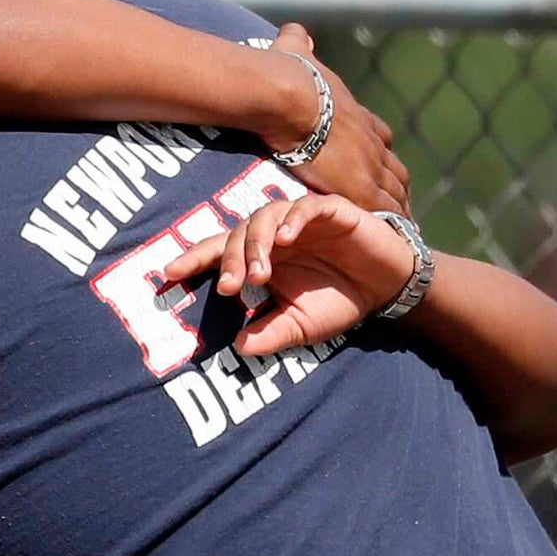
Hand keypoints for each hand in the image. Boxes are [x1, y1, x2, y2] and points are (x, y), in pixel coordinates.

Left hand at [153, 192, 417, 355]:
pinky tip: (287, 239)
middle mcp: (275, 234)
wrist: (386, 287)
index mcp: (262, 258)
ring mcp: (299, 220)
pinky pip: (304, 207)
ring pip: (265, 216)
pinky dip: (292, 220)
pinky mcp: (329, 210)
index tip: (169, 274)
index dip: (194, 259)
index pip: (220, 252)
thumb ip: (271, 334)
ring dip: (257, 243)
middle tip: (232, 287)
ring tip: (260, 273)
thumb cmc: (339, 301)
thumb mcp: (301, 326)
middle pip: (238, 233)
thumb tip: (239, 348)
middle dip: (230, 260)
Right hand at [261, 25, 408, 215]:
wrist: (290, 96)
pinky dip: (394, 226)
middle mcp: (370, 140)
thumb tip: (294, 29)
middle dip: (399, 185)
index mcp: (356, 113)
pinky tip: (397, 241)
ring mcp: (370, 165)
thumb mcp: (297, 52)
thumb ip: (298, 42)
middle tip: (402, 202)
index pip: (380, 135)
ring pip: (396, 193)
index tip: (383, 161)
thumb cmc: (288, 76)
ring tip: (405, 230)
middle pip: (395, 168)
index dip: (381, 150)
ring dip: (401, 210)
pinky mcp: (361, 188)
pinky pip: (385, 213)